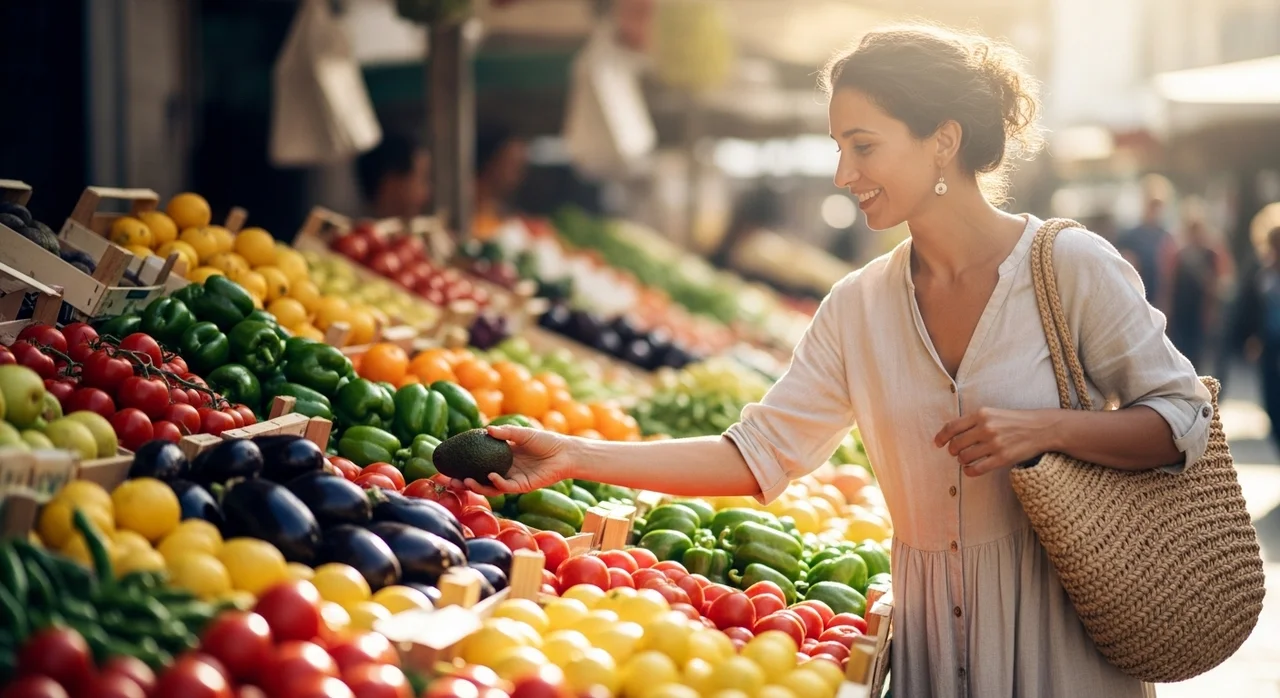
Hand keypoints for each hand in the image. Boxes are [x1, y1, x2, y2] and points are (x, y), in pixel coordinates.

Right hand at [450, 424, 574, 495]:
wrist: (565, 452)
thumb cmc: (545, 441)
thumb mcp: (523, 434)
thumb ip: (506, 433)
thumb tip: (487, 429)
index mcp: (501, 457)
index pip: (477, 462)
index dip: (462, 464)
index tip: (447, 463)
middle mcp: (503, 470)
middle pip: (478, 478)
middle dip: (462, 481)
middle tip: (447, 480)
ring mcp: (512, 479)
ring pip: (489, 486)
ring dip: (476, 485)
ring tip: (465, 480)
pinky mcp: (522, 486)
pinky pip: (506, 487)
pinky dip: (497, 482)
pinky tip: (491, 476)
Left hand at [934, 408, 1057, 475]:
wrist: (1042, 428)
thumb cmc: (1015, 421)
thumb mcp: (993, 413)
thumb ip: (974, 421)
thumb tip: (951, 433)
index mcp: (982, 414)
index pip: (952, 427)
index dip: (941, 436)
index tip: (937, 443)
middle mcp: (986, 428)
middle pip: (956, 444)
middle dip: (952, 450)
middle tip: (955, 453)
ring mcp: (994, 443)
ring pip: (965, 457)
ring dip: (962, 460)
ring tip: (966, 459)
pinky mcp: (1003, 458)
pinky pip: (977, 469)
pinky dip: (970, 471)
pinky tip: (971, 469)